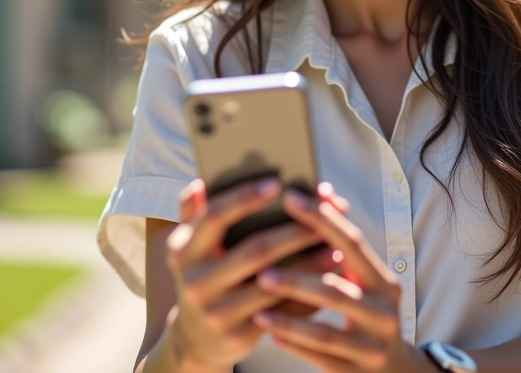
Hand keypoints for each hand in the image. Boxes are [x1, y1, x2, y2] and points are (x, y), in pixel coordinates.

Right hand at [164, 177, 324, 370]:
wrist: (195, 338)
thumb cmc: (204, 272)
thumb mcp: (190, 245)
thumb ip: (195, 211)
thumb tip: (202, 181)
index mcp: (183, 250)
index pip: (214, 217)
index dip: (244, 198)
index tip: (276, 182)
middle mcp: (196, 282)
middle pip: (254, 250)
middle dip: (295, 230)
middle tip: (325, 212)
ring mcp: (217, 313)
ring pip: (275, 284)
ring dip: (311, 263)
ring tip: (337, 244)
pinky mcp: (239, 336)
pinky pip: (282, 312)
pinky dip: (310, 292)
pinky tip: (330, 276)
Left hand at [253, 183, 423, 371]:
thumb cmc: (369, 312)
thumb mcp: (365, 280)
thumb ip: (343, 244)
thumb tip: (322, 192)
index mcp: (384, 282)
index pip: (352, 243)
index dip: (321, 219)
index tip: (288, 198)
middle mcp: (384, 312)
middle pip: (336, 289)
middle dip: (297, 274)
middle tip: (259, 261)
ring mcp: (372, 347)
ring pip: (325, 327)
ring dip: (288, 309)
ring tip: (259, 292)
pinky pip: (319, 356)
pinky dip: (292, 340)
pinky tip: (268, 326)